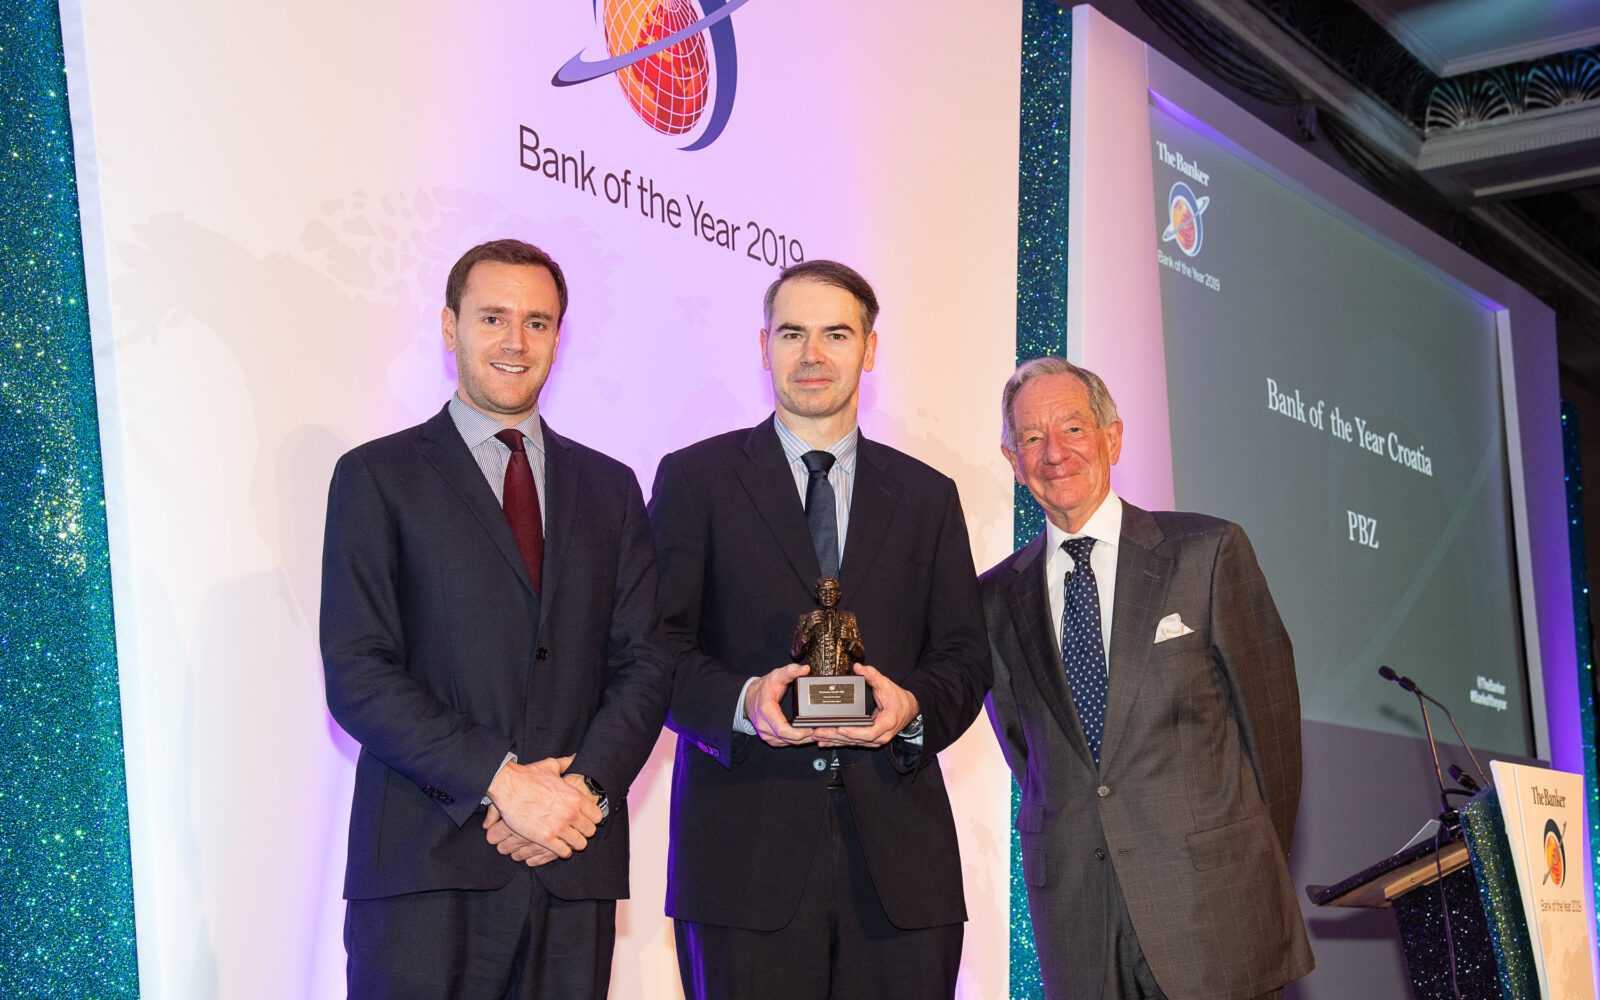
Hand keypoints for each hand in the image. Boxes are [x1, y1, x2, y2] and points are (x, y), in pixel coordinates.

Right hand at [486, 754, 602, 859]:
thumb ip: (567, 763)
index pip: (598, 816)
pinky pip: (564, 852)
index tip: (585, 819)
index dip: (592, 819)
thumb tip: (574, 757)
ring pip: (580, 844)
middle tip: (576, 830)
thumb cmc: (528, 776)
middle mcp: (571, 813)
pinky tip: (558, 846)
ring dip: (574, 843)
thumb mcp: (551, 766)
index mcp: (575, 797)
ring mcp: (558, 827)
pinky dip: (562, 851)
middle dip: (584, 831)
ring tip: (568, 840)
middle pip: (590, 831)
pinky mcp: (545, 838)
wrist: (507, 787)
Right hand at [745, 663, 816, 746]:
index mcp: (766, 711)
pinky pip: (784, 743)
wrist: (749, 697)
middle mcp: (764, 726)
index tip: (811, 729)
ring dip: (802, 740)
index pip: (783, 729)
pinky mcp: (769, 738)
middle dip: (805, 737)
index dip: (799, 732)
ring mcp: (766, 734)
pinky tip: (805, 736)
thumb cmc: (763, 688)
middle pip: (788, 739)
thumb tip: (805, 669)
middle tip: (820, 731)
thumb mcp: (776, 676)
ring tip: (816, 733)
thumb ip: (791, 671)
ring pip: (787, 743)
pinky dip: (796, 741)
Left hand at [813, 663, 919, 747]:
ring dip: (834, 740)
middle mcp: (881, 735)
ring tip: (818, 736)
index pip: (870, 732)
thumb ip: (872, 675)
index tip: (840, 728)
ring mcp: (875, 740)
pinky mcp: (868, 740)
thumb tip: (859, 667)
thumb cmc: (898, 700)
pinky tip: (825, 741)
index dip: (854, 732)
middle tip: (819, 732)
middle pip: (856, 739)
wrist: (908, 709)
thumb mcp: (887, 685)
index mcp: (887, 723)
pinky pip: (852, 742)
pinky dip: (838, 741)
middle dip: (836, 737)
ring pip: (852, 743)